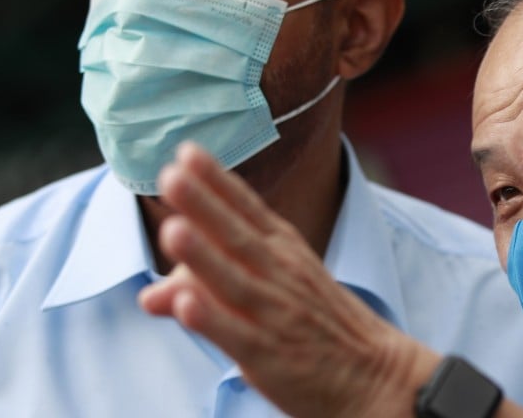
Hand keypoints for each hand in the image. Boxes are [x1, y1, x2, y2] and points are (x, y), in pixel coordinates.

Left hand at [137, 142, 439, 416]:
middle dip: (203, 204)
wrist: (373, 372)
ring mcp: (275, 313)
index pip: (246, 208)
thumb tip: (150, 295)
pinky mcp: (269, 355)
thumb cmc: (316, 322)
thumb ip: (209, 285)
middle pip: (236, 235)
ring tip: (172, 229)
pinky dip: (212, 318)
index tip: (187, 150)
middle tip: (172, 173)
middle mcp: (280, 273)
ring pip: (234, 281)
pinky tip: (185, 304)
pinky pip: (237, 335)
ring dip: (203, 256)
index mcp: (283, 249)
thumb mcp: (271, 290)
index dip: (217, 180)